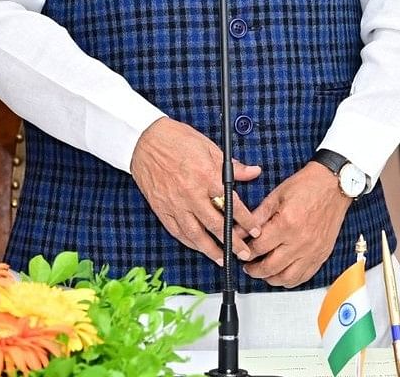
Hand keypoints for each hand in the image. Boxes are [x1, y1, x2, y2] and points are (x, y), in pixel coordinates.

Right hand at [129, 118, 260, 265]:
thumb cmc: (176, 139)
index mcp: (206, 176)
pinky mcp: (162, 209)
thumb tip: (254, 172)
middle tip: (244, 253)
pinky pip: (177, 231)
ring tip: (222, 260)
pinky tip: (199, 247)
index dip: (246, 220)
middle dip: (232, 242)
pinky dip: (189, 242)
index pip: (232, 204)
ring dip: (211, 250)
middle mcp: (191, 193)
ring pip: (196, 234)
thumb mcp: (210, 147)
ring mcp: (175, 204)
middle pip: (216, 224)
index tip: (254, 230)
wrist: (144, 141)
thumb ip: (233, 166)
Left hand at [240, 162, 350, 287]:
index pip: (258, 247)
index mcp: (286, 224)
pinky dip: (291, 280)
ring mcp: (312, 250)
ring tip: (263, 272)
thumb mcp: (276, 196)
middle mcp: (300, 241)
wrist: (334, 185)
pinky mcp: (321, 255)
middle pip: (270, 267)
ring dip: (271, 279)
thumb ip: (257, 216)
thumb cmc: (308, 186)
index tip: (242, 251)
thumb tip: (240, 230)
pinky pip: (304, 277)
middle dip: (254, 270)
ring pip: (287, 278)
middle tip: (248, 266)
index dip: (246, 251)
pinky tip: (283, 274)